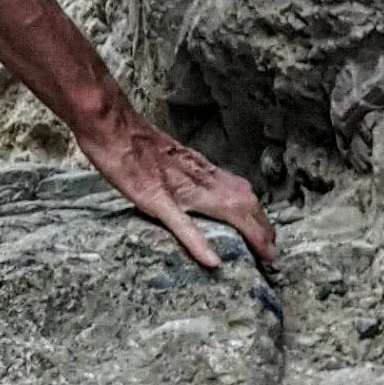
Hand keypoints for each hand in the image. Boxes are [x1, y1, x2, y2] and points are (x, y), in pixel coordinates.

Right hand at [74, 98, 277, 272]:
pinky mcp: (154, 198)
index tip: (269, 234)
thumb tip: (196, 183)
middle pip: (243, 201)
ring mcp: (177, 188)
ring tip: (263, 253)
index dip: (258, 214)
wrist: (110, 123)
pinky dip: (199, 242)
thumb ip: (184, 169)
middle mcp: (196, 176)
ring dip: (249, 232)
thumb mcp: (166, 155)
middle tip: (273, 253)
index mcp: (198, 168)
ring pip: (225, 209)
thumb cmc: (130, 139)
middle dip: (263, 228)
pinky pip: (181, 223)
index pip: (240, 191)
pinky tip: (212, 261)